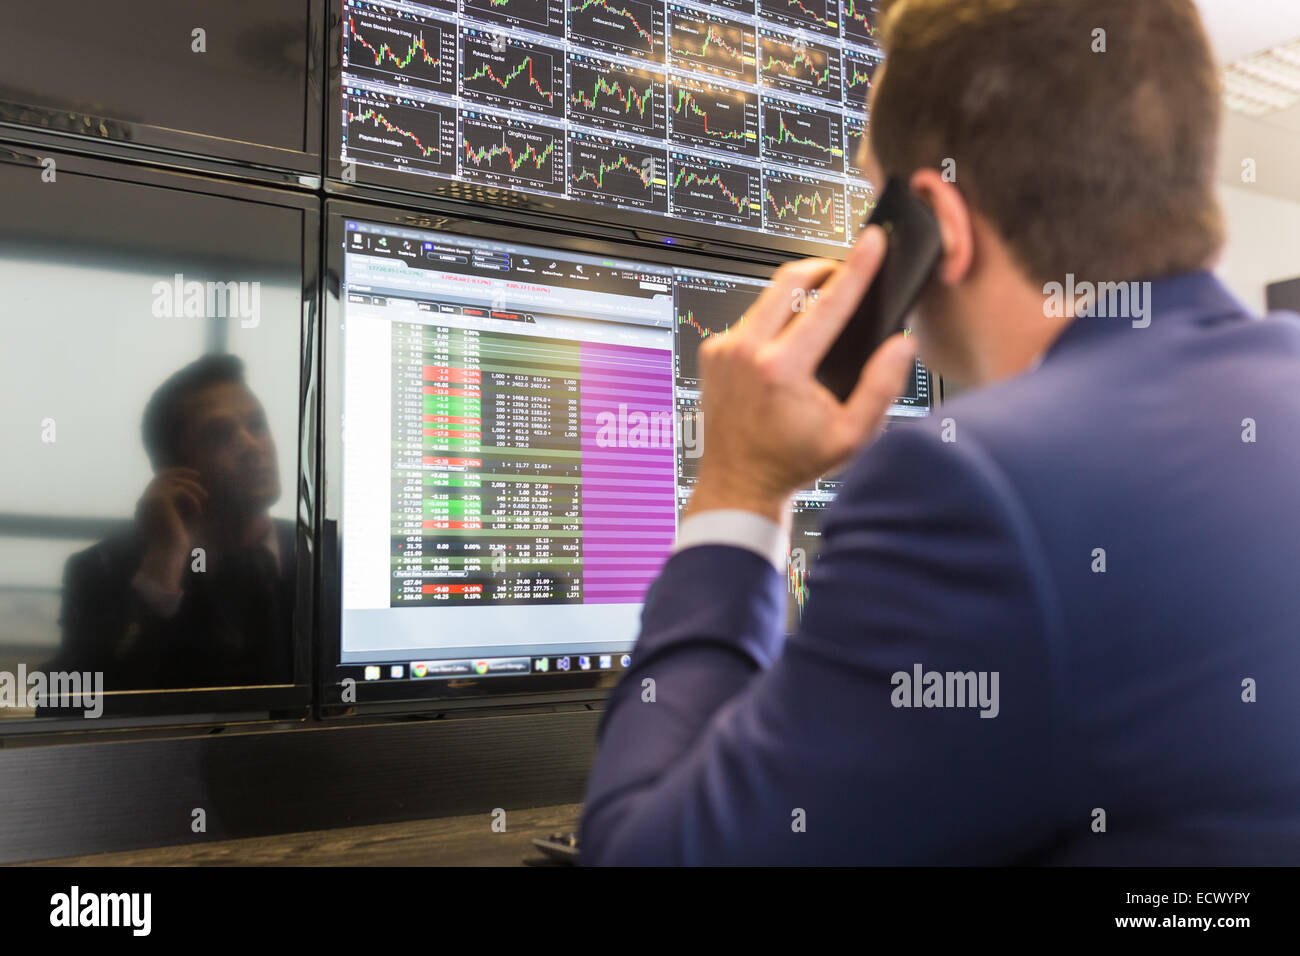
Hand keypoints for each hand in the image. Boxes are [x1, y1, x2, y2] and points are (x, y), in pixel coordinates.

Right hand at [136, 466, 207, 590]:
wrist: (167, 556)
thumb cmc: (175, 543)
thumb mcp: (178, 521)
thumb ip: (180, 505)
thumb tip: (193, 490)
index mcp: (144, 506)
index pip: (157, 481)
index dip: (175, 476)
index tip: (192, 478)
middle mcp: (143, 501)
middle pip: (163, 475)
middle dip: (183, 472)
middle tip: (199, 476)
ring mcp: (149, 499)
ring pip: (174, 481)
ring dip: (193, 488)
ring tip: (205, 498)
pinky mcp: (160, 500)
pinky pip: (180, 489)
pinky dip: (193, 499)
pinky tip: (197, 512)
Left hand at [685, 226, 917, 522]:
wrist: (739, 482)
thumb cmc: (793, 462)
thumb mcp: (852, 436)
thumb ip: (882, 387)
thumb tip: (901, 343)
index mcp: (781, 369)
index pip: (828, 304)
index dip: (857, 268)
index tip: (872, 242)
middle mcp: (746, 351)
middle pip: (790, 281)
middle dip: (822, 269)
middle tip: (843, 273)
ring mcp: (724, 349)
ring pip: (768, 298)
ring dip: (796, 300)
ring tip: (817, 322)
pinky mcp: (712, 351)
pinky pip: (749, 320)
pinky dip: (772, 324)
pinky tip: (784, 351)